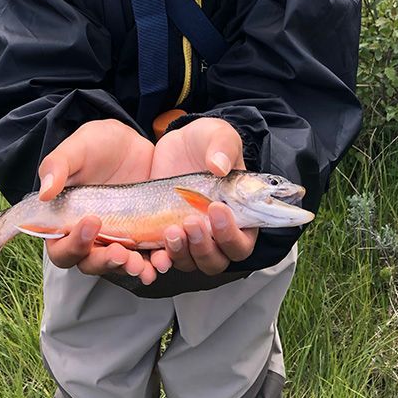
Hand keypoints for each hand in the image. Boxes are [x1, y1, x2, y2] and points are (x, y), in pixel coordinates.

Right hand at [38, 120, 160, 284]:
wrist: (134, 143)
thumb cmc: (97, 145)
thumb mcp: (78, 147)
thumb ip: (58, 166)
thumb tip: (44, 194)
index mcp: (65, 222)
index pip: (61, 248)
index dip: (74, 244)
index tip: (92, 222)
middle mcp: (90, 238)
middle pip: (91, 263)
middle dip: (105, 262)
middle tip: (121, 253)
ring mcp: (118, 240)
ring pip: (121, 266)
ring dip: (131, 268)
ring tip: (142, 263)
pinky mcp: (144, 237)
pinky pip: (148, 257)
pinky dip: (155, 261)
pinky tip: (163, 258)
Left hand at [147, 118, 257, 275]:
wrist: (174, 144)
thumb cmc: (205, 142)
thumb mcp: (217, 134)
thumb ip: (224, 147)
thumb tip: (220, 165)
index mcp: (239, 216)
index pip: (242, 243)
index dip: (231, 235)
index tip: (216, 209)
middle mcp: (216, 234)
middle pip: (216, 260)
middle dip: (204, 247)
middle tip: (192, 222)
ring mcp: (190, 237)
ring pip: (191, 262)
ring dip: (182, 253)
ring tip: (171, 230)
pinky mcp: (166, 235)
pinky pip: (165, 257)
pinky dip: (160, 257)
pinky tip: (155, 246)